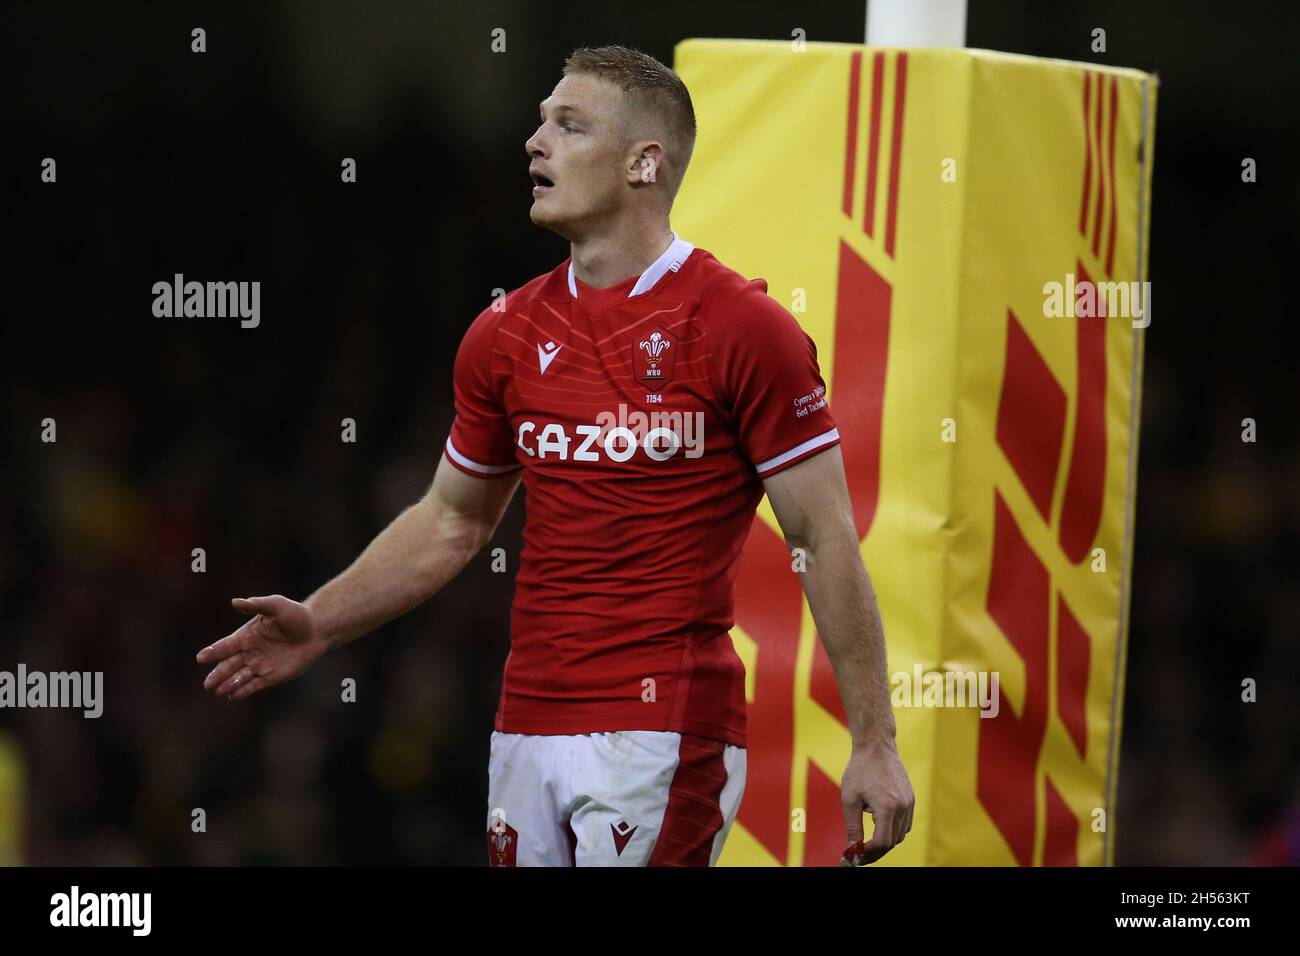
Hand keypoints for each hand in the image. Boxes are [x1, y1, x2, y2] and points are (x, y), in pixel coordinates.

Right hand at [197, 595, 326, 700]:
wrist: (317, 630)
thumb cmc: (296, 615)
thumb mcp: (276, 606)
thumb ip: (256, 605)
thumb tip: (235, 602)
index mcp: (246, 636)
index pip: (226, 645)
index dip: (213, 652)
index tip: (201, 658)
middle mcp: (249, 652)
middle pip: (229, 665)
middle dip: (218, 674)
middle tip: (207, 684)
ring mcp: (259, 665)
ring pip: (239, 677)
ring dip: (229, 684)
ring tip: (219, 690)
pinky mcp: (271, 677)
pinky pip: (253, 685)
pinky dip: (243, 690)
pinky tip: (234, 695)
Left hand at [841, 738, 914, 864]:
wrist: (876, 746)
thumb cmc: (860, 769)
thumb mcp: (850, 798)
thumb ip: (852, 826)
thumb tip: (853, 848)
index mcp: (887, 807)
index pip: (882, 842)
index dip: (869, 853)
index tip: (856, 855)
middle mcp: (903, 807)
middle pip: (893, 842)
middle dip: (876, 851)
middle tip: (859, 854)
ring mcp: (910, 803)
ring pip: (900, 834)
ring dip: (885, 842)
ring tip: (867, 843)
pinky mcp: (911, 799)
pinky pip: (905, 824)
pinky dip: (893, 831)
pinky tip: (879, 827)